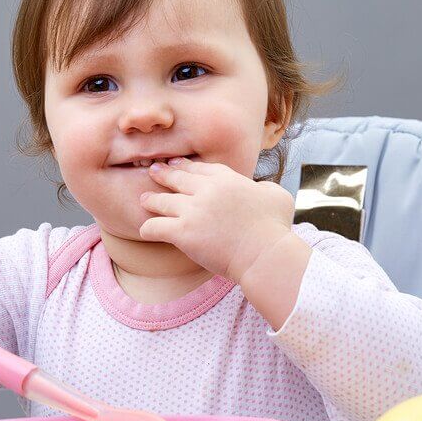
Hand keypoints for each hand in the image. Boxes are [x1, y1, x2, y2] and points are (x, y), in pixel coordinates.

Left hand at [139, 156, 294, 282]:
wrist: (265, 255)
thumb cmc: (275, 229)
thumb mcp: (277, 196)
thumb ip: (264, 188)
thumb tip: (259, 190)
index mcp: (228, 180)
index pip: (201, 169)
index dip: (186, 166)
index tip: (178, 165)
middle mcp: (207, 190)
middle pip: (178, 178)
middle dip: (164, 174)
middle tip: (153, 172)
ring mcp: (193, 210)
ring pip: (162, 201)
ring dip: (151, 200)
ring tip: (144, 199)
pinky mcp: (184, 232)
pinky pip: (156, 227)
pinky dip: (148, 228)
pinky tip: (145, 230)